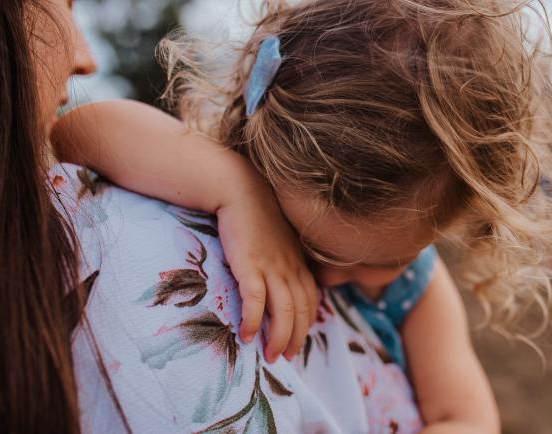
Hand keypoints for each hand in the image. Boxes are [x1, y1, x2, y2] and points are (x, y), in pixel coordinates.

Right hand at [217, 180, 319, 362]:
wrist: (240, 190)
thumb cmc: (256, 215)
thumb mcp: (278, 240)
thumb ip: (284, 261)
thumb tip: (281, 282)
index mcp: (298, 263)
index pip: (311, 302)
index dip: (306, 326)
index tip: (297, 342)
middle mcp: (290, 267)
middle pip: (301, 312)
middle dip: (296, 339)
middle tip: (286, 358)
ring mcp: (272, 266)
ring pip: (284, 311)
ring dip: (279, 338)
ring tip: (271, 356)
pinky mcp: (250, 264)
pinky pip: (256, 300)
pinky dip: (254, 321)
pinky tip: (246, 336)